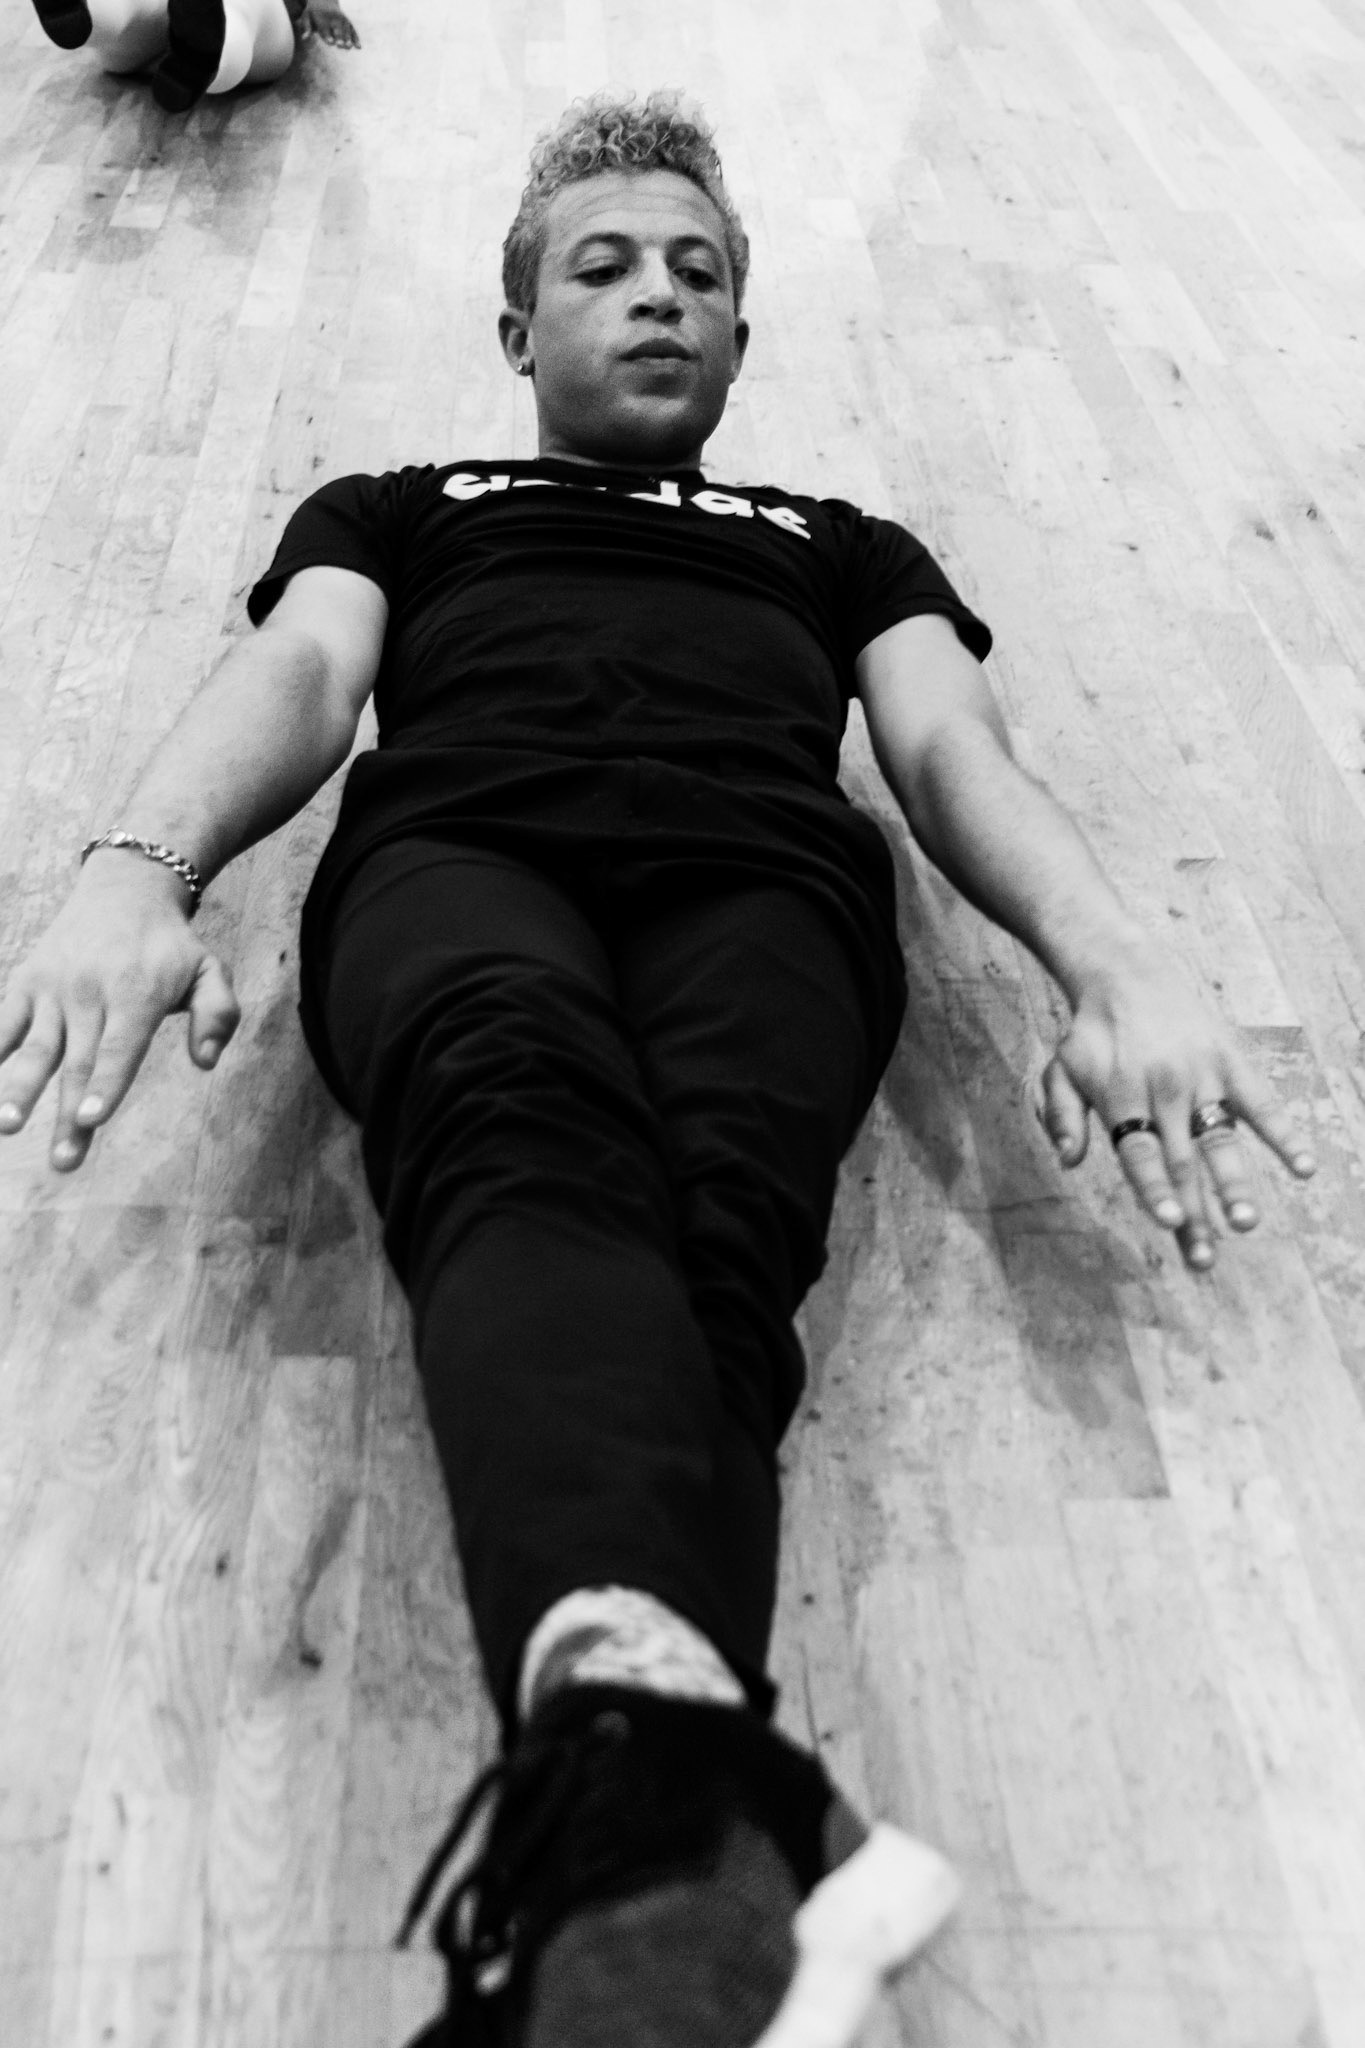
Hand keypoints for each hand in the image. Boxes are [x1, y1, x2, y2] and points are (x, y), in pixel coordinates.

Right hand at [0, 858, 238, 1172]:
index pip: (120, 1047)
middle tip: (64, 1161)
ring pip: (36, 1048)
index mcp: (136, 993)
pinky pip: (2, 1021)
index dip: (105, 1084)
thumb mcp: (209, 971)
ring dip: (19, 1089)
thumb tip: (206, 1063)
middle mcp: (91, 991)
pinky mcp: (27, 982)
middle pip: (79, 1061)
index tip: (91, 1118)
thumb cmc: (170, 945)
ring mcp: (54, 988)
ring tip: (7, 1126)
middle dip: (68, 1114)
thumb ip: (217, 1015)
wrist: (123, 889)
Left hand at [304, 0, 358, 47]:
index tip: (330, 42)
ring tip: (349, 47)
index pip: (325, 28)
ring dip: (348, 39)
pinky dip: (356, 38)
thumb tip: (304, 38)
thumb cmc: (312, 12)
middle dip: (339, 37)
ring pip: (346, 30)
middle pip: (337, 29)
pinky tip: (359, 47)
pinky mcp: (348, 21)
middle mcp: (333, 17)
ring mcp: (342, 19)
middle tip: (340, 45)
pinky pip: (353, 30)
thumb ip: (306, 27)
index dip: (328, 35)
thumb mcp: (306, 16)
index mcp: (322, 17)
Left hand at [1038, 946, 1315, 1269]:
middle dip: (1193, 1214)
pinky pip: (1262, 1103)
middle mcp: (1164, 1090)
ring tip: (1245, 1222)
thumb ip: (1062, 1114)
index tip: (1170, 1220)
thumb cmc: (1092, 1034)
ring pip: (1221, 1139)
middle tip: (1203, 1260)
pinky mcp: (1232, 1063)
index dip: (1155, 1188)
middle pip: (1180, 1162)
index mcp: (1121, 1097)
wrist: (1128, 973)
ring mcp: (1202, 1077)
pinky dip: (1283, 1135)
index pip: (1140, 1152)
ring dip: (1234, 1184)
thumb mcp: (1061, 1069)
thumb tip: (1068, 1160)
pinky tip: (1302, 1167)